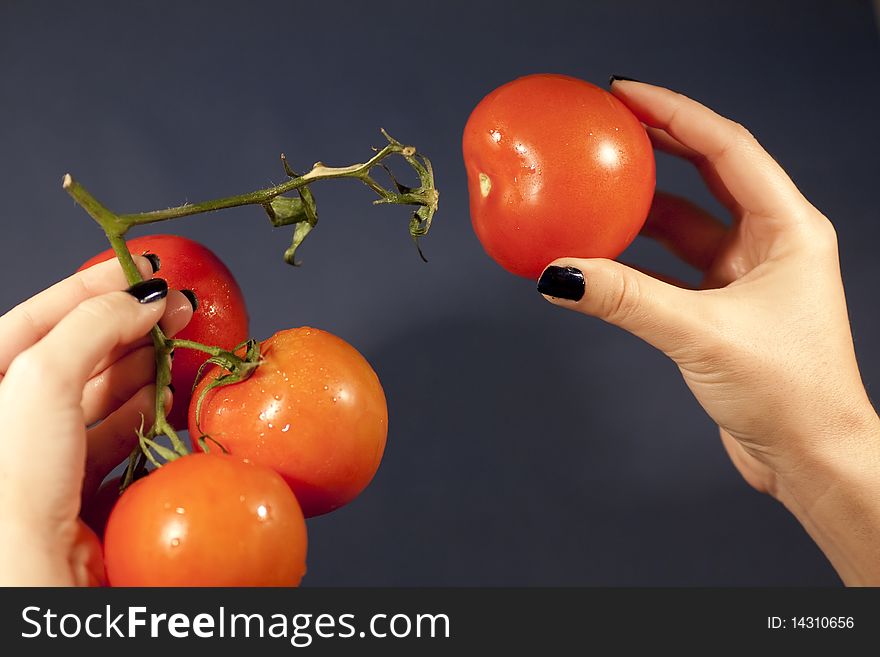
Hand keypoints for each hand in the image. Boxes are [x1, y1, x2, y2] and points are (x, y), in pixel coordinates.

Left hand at [0, 257, 192, 584]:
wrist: (33, 581)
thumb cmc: (11, 489)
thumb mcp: (40, 384)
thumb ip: (88, 330)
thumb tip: (141, 300)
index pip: (30, 323)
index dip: (84, 291)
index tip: (136, 271)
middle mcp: (13, 426)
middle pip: (72, 357)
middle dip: (125, 327)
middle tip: (175, 308)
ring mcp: (44, 462)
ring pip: (99, 400)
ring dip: (144, 369)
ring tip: (181, 345)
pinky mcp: (77, 495)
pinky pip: (118, 441)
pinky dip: (149, 415)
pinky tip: (172, 397)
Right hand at [537, 79, 879, 584]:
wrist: (809, 456)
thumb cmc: (790, 394)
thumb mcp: (703, 334)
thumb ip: (627, 299)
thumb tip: (561, 274)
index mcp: (787, 228)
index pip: (726, 148)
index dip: (674, 113)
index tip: (627, 95)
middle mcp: (768, 242)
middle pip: (705, 173)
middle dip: (655, 145)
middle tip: (606, 125)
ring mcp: (743, 274)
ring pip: (682, 223)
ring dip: (638, 207)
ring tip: (593, 186)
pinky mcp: (721, 306)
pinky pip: (668, 267)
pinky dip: (633, 259)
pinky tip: (599, 254)